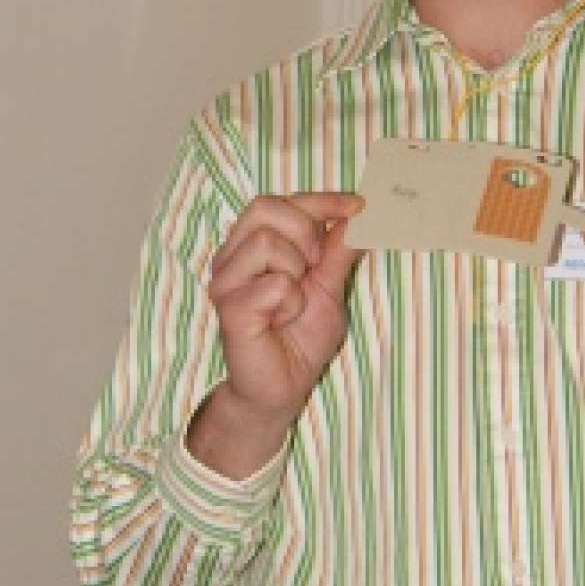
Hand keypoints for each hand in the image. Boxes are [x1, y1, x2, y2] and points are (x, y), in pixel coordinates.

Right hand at [188, 193, 363, 478]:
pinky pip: (273, 284)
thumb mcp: (330, 286)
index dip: (322, 200)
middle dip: (304, 232)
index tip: (358, 205)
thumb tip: (358, 213)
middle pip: (265, 207)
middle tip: (314, 267)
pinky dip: (290, 303)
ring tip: (292, 302)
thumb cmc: (301, 337)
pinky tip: (280, 321)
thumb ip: (338, 250)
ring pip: (267, 241)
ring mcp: (225, 280)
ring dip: (296, 274)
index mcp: (254, 245)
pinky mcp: (228, 306)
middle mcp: (233, 256)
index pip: (282, 201)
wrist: (284, 386)